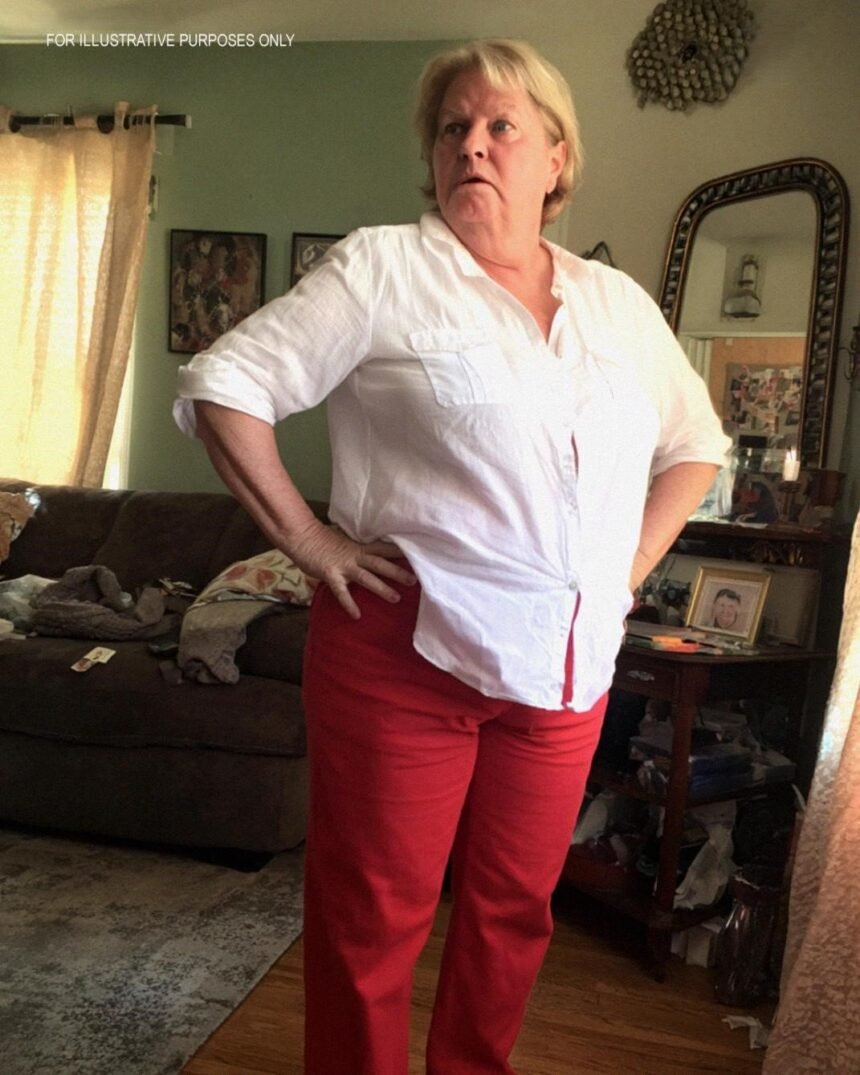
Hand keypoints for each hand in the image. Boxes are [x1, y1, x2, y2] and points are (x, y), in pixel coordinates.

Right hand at [286, 520, 415, 619]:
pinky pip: (342, 591)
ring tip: (396, 598)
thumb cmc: (320, 539)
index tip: (417, 555)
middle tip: (415, 580)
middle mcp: (355, 555)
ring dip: (382, 588)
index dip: (399, 552)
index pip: (383, 548)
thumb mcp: (343, 542)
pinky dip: (349, 603)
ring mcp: (343, 565)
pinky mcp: (331, 574)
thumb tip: (366, 556)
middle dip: (398, 572)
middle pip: (381, 563)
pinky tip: (357, 615)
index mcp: (359, 547)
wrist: (301, 536)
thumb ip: (355, 550)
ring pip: (367, 577)